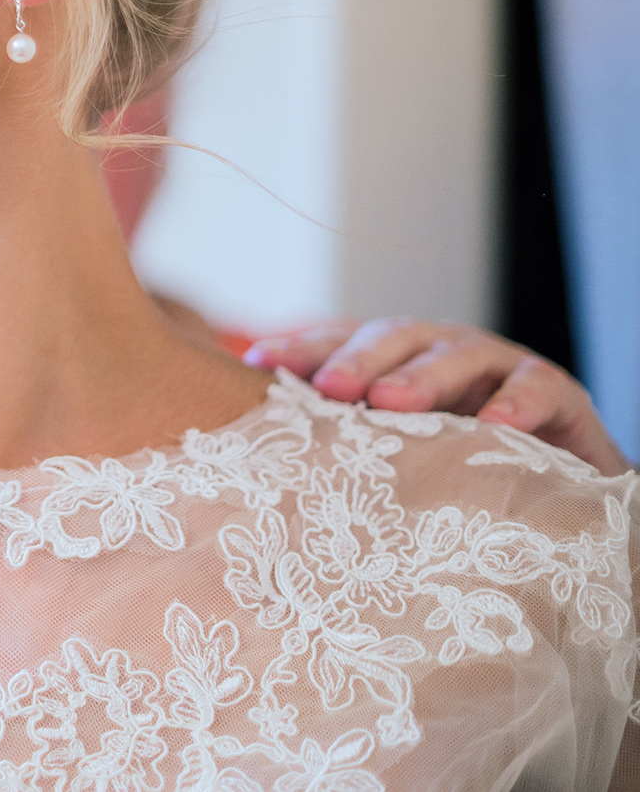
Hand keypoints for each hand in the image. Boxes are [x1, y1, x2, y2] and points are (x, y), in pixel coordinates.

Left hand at [243, 318, 630, 475]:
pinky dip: (517, 403)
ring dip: (424, 376)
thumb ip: (343, 443)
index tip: (260, 365)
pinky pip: (537, 387)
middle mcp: (437, 351)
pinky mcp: (555, 391)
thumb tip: (261, 460)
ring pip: (457, 356)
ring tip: (393, 402)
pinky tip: (496, 425)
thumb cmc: (457, 462)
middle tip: (331, 388)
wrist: (557, 479)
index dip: (302, 350)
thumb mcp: (396, 450)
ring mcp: (496, 365)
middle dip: (358, 361)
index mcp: (392, 360)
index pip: (339, 343)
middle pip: (393, 339)